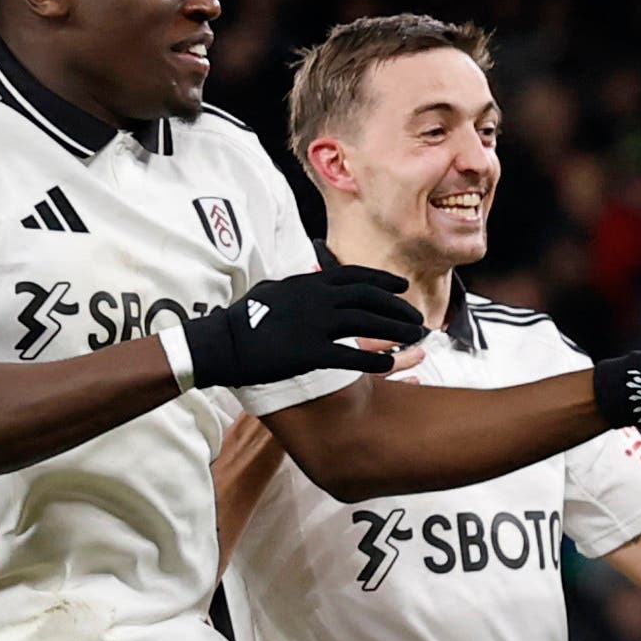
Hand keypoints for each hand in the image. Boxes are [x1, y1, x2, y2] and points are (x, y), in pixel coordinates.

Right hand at [176, 261, 419, 386]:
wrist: (222, 343)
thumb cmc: (244, 319)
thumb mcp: (274, 290)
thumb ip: (300, 285)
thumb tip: (314, 277)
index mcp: (308, 283)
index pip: (356, 277)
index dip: (383, 281)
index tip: (401, 286)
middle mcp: (316, 299)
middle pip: (370, 299)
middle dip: (398, 308)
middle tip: (418, 319)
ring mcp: (314, 324)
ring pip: (367, 323)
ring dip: (396, 330)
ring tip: (416, 338)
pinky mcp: (309, 351)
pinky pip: (351, 355)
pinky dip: (375, 359)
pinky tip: (389, 364)